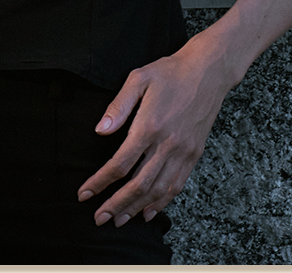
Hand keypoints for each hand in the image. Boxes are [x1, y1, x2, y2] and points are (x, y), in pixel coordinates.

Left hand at [76, 39, 230, 226]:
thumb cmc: (170, 72)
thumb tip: (100, 130)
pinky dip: (162, 203)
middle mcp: (167, 144)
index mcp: (149, 126)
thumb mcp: (139, 78)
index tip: (84, 193)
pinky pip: (176, 185)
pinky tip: (149, 211)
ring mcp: (183, 152)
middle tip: (98, 218)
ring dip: (136, 208)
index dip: (100, 182)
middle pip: (138, 185)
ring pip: (157, 190)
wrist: (208, 71)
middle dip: (115, 205)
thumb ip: (118, 106)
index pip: (120, 163)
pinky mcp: (194, 154)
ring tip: (119, 220)